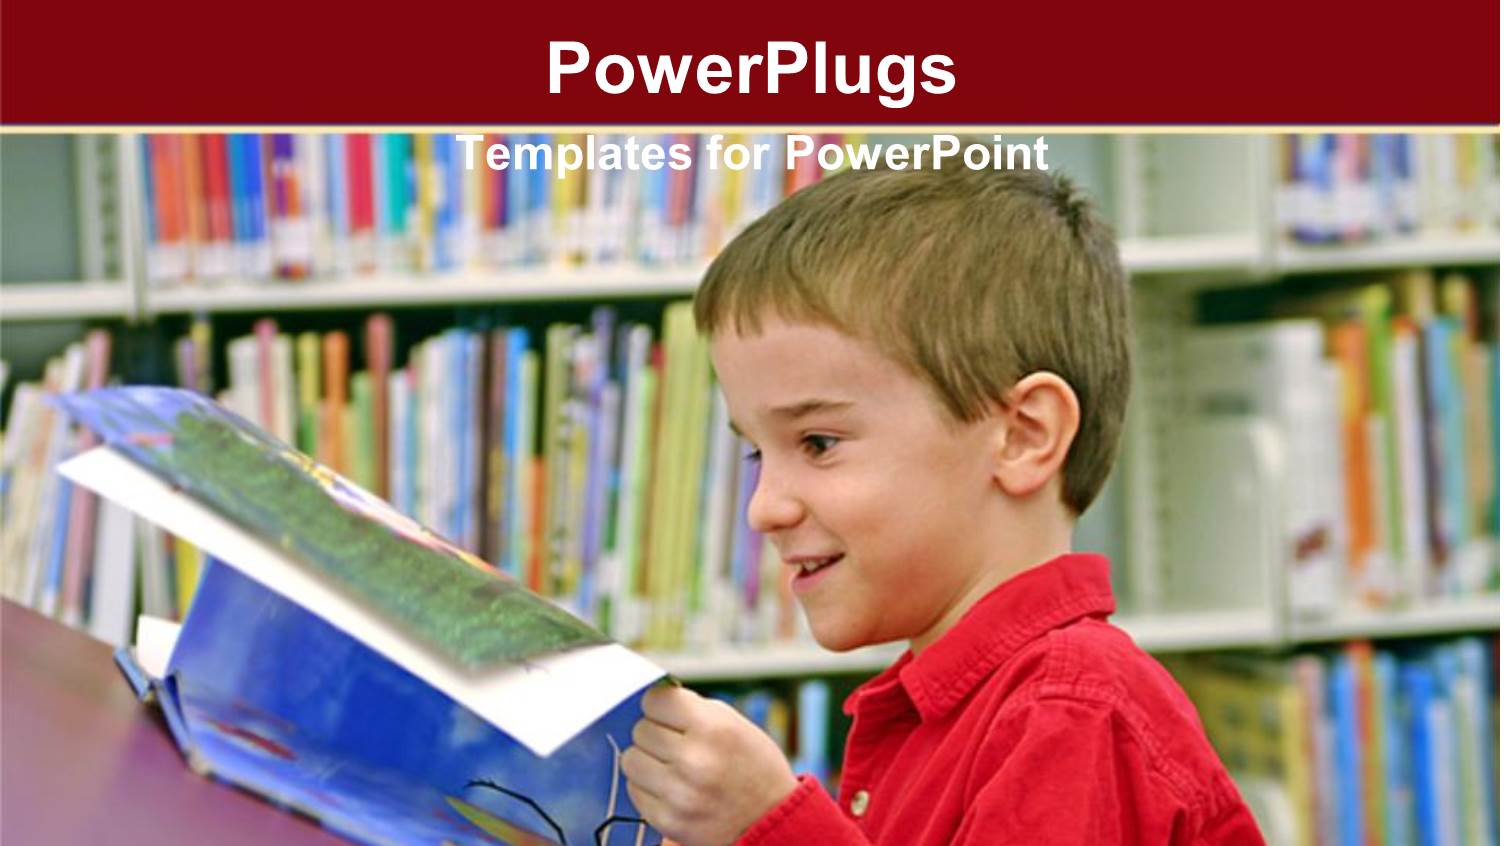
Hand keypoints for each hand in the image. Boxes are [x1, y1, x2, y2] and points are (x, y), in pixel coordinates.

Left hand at [622, 683, 799, 845]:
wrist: (771, 818)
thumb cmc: (752, 765)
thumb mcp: (733, 724)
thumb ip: (691, 709)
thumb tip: (649, 701)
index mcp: (713, 728)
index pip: (654, 700)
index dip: (659, 706)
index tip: (667, 713)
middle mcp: (694, 761)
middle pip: (640, 730)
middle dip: (655, 733)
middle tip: (675, 743)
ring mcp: (679, 794)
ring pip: (630, 760)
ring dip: (646, 760)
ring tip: (670, 765)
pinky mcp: (668, 820)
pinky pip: (635, 790)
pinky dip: (648, 787)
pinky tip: (672, 787)